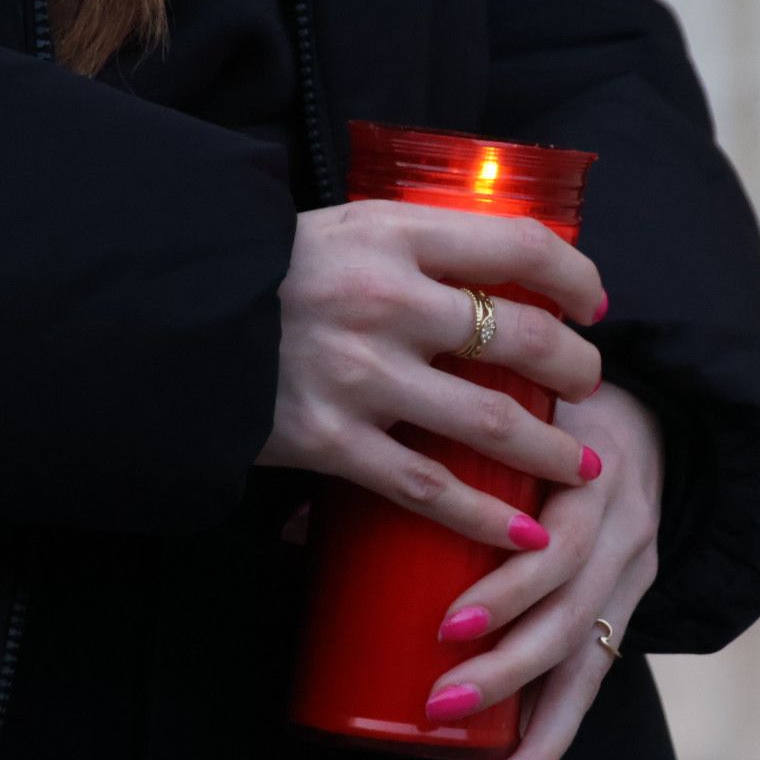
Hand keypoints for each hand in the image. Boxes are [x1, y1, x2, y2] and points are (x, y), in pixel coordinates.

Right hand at [256, 199, 606, 550]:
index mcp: (392, 235)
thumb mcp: (344, 227)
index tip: (593, 303)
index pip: (517, 245)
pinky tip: (524, 532)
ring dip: (550, 449)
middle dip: (575, 367)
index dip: (574, 275)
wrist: (166, 318)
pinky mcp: (328, 439)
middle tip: (591, 384)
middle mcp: (384, 301)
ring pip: (489, 419)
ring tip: (582, 468)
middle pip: (519, 336)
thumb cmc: (266, 270)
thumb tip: (500, 264)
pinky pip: (427, 488)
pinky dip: (484, 516)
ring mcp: (358, 374)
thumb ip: (417, 245)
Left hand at [421, 382, 663, 759]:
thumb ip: (420, 456)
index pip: (563, 547)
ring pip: (591, 665)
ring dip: (533, 732)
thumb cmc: (543, 417)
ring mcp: (633, 576)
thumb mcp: (498, 416)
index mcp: (591, 478)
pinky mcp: (629, 611)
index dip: (512, 592)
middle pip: (574, 618)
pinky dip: (548, 740)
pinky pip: (594, 683)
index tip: (448, 626)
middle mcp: (624, 533)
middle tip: (437, 704)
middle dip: (507, 672)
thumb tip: (296, 526)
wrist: (649, 418)